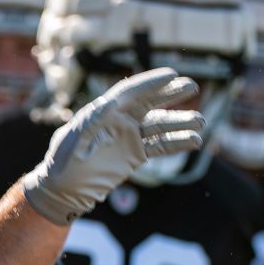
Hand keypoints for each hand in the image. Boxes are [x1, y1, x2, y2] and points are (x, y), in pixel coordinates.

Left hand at [23, 68, 201, 224]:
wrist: (64, 190)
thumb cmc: (63, 162)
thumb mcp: (73, 140)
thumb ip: (91, 123)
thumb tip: (109, 105)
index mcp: (103, 110)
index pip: (131, 91)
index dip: (151, 82)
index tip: (172, 74)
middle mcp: (119, 120)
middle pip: (149, 103)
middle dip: (170, 94)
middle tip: (192, 86)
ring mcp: (129, 137)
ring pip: (159, 126)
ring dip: (179, 122)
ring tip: (200, 121)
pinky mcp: (135, 156)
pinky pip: (159, 147)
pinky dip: (177, 144)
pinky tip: (194, 141)